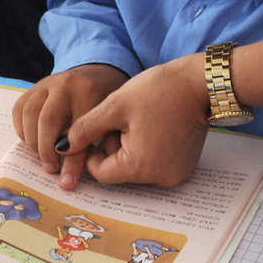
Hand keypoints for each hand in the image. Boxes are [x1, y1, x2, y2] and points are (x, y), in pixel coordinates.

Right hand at [13, 63, 128, 189]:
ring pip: (29, 114)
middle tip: (51, 168)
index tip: (66, 182)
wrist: (97, 73)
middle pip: (47, 120)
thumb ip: (93, 146)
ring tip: (43, 156)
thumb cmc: (104, 104)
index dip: (71, 160)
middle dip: (46, 150)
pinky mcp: (34, 87)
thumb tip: (68, 182)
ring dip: (32, 141)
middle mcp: (66, 84)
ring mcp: (47, 83)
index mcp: (90, 92)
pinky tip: (33, 141)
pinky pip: (20, 109)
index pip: (78, 130)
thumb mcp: (107, 121)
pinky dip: (22, 129)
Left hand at [60, 54, 210, 187]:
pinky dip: (147, 149)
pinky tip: (153, 126)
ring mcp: (175, 174)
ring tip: (140, 121)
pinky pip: (154, 163)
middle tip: (123, 120)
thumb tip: (61, 147)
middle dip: (114, 147)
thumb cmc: (159, 90)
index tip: (100, 127)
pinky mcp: (183, 167)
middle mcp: (161, 179)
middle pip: (119, 171)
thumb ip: (85, 129)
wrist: (201, 83)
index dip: (94, 150)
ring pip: (136, 167)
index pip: (101, 172)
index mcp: (141, 167)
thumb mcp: (115, 105)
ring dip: (130, 147)